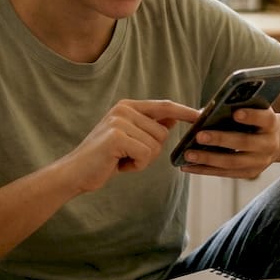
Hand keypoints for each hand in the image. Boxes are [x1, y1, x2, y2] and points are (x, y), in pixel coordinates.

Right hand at [60, 99, 198, 193]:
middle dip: (150, 151)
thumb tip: (174, 117)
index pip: (164, 106)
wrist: (74, 173)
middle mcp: (123, 109)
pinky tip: (119, 165)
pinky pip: (146, 155)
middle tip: (127, 156)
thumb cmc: (103, 158)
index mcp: (127, 106)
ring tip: (121, 159)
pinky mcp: (117, 137)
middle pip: (163, 133)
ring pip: (155, 146)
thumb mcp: (128, 138)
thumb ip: (149, 126)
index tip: (204, 114)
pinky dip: (136, 166)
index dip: (186, 111)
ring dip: (142, 160)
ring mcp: (119, 121)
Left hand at [178, 107, 279, 179]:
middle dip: (221, 139)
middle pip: (244, 142)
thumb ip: (234, 108)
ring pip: (232, 162)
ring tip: (188, 154)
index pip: (264, 119)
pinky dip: (205, 170)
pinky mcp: (249, 173)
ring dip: (208, 159)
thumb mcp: (253, 110)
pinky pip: (225, 173)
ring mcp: (260, 162)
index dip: (251, 116)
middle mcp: (268, 144)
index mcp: (271, 123)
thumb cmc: (256, 120)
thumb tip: (203, 114)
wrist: (276, 141)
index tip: (236, 113)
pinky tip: (188, 166)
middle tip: (199, 136)